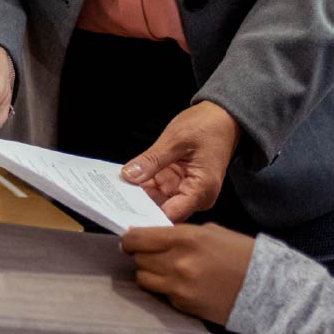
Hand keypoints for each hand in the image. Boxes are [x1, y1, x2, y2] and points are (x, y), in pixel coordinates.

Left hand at [122, 100, 239, 222]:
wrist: (222, 117)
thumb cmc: (209, 126)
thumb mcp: (176, 139)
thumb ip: (152, 160)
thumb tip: (130, 176)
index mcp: (201, 190)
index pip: (170, 215)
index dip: (146, 217)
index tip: (123, 214)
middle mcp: (196, 197)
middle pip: (161, 210)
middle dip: (137, 205)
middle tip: (112, 199)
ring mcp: (186, 191)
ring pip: (156, 201)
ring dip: (137, 195)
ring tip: (114, 190)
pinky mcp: (178, 183)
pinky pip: (157, 189)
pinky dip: (143, 185)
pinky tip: (126, 181)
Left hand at [122, 224, 255, 323]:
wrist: (265, 287)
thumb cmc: (240, 254)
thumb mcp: (210, 232)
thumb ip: (179, 235)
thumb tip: (152, 237)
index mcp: (186, 239)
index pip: (139, 238)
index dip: (129, 239)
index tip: (129, 240)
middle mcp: (178, 262)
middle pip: (138, 258)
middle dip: (139, 255)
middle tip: (147, 254)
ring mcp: (179, 287)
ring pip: (143, 278)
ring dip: (148, 272)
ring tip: (161, 269)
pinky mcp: (183, 305)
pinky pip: (161, 294)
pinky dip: (165, 288)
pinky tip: (180, 283)